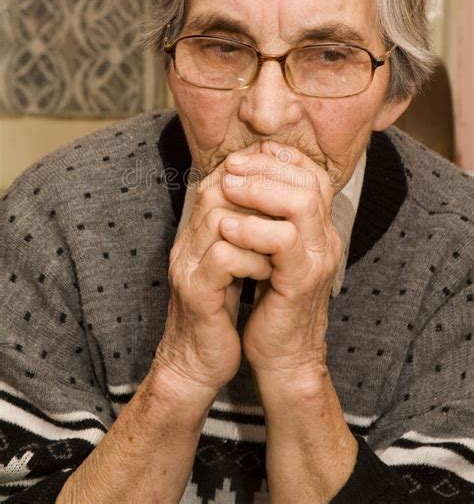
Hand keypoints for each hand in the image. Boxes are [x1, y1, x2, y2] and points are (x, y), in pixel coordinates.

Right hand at [154, 143, 271, 398]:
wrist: (198, 362)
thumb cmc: (222, 312)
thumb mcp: (235, 264)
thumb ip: (246, 233)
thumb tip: (279, 202)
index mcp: (197, 233)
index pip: (220, 180)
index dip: (256, 177)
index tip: (288, 189)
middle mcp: (187, 242)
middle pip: (219, 190)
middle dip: (263, 198)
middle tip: (292, 215)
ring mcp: (187, 265)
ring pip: (221, 218)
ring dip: (262, 228)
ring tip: (282, 246)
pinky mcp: (195, 292)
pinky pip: (224, 258)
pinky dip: (254, 260)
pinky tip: (269, 272)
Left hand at [220, 141, 342, 382]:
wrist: (284, 355)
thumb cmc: (273, 302)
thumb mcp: (272, 254)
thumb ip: (269, 220)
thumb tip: (246, 179)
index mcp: (319, 229)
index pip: (313, 175)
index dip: (281, 157)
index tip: (247, 154)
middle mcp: (326, 238)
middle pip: (309, 181)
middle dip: (267, 165)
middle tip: (232, 166)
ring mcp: (318, 258)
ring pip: (302, 203)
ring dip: (260, 189)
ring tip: (226, 186)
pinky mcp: (302, 281)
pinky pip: (284, 241)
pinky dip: (253, 228)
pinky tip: (227, 226)